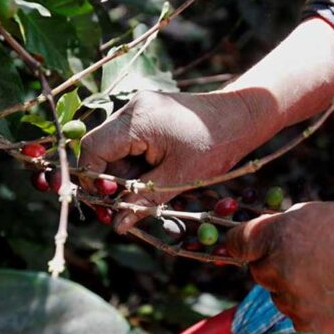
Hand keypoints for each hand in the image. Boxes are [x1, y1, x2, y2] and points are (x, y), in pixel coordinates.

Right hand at [79, 90, 279, 232]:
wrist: (241, 116)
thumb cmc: (215, 145)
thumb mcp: (179, 178)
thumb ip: (144, 200)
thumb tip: (117, 225)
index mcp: (137, 120)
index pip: (93, 149)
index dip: (93, 179)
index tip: (107, 204)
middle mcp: (132, 108)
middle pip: (102, 150)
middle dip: (110, 182)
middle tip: (121, 210)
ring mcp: (139, 109)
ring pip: (115, 148)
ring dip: (124, 175)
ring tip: (145, 194)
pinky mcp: (148, 114)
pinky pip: (129, 142)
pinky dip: (135, 163)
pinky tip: (152, 178)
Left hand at [226, 201, 333, 333]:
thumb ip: (303, 222)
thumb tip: (286, 227)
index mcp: (286, 232)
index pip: (238, 241)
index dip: (240, 242)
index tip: (244, 244)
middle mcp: (283, 267)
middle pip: (259, 269)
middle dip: (274, 263)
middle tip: (306, 256)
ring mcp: (297, 301)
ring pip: (280, 294)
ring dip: (294, 286)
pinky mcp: (314, 325)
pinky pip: (301, 316)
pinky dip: (312, 308)